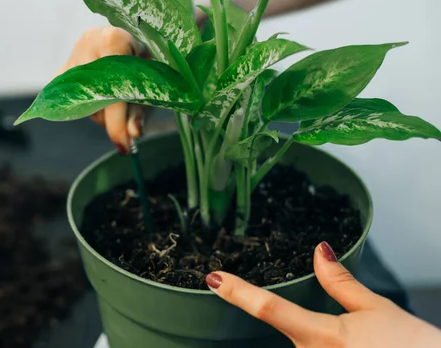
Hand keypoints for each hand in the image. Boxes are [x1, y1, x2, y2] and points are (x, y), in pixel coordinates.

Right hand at [55, 25, 146, 154]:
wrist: (138, 38)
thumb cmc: (150, 61)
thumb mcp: (153, 82)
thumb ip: (141, 108)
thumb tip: (133, 133)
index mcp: (114, 39)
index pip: (111, 89)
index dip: (117, 122)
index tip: (124, 146)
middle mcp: (89, 42)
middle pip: (94, 98)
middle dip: (111, 120)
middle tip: (126, 128)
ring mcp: (73, 53)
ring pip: (81, 102)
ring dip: (100, 113)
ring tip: (119, 105)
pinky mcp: (63, 68)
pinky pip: (71, 101)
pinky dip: (87, 108)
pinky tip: (101, 102)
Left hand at [205, 241, 440, 346]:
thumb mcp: (377, 308)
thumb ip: (340, 281)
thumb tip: (318, 250)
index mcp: (324, 337)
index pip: (269, 308)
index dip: (237, 292)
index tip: (212, 277)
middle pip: (290, 332)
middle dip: (312, 325)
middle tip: (352, 328)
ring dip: (324, 341)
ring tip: (367, 342)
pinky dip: (325, 347)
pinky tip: (354, 345)